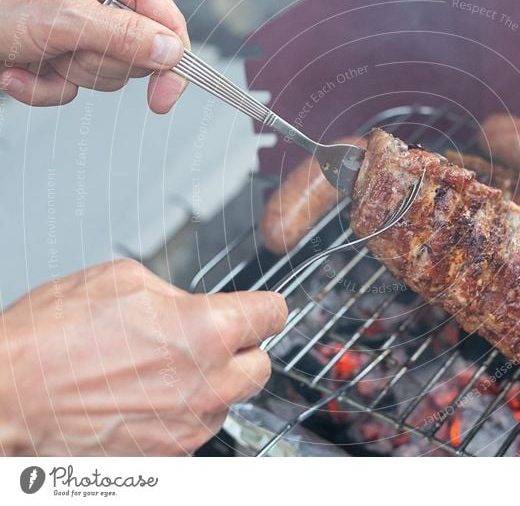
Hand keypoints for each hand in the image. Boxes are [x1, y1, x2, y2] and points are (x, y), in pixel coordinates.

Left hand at [0, 0, 188, 112]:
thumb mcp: (61, 18)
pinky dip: (45, 87)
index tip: (163, 97)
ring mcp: (85, 27)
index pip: (169, 23)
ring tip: (35, 53)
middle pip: (138, 56)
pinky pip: (77, 88)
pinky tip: (20, 68)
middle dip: (96, 63)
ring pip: (107, 76)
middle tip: (62, 48)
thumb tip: (172, 51)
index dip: (172, 63)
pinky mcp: (66, 52)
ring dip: (66, 76)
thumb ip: (123, 35)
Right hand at [0, 259, 286, 455]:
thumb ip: (178, 294)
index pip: (274, 314)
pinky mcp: (167, 457)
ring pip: (228, 401)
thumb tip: (194, 305)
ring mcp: (188, 426)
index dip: (263, 308)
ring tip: (160, 370)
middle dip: (241, 350)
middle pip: (261, 365)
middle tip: (208, 340)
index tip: (258, 310)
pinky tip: (143, 397)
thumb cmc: (49, 341)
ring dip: (209, 385)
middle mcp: (208, 383)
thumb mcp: (123, 281)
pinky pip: (194, 429)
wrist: (5, 399)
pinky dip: (181, 414)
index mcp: (207, 330)